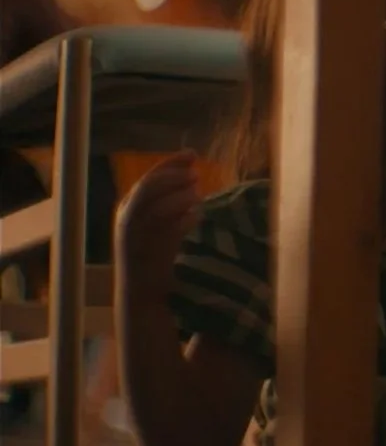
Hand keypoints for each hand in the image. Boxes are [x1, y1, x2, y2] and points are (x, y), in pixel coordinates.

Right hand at [114, 152, 201, 293]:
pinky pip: (168, 232)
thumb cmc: (153, 254)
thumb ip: (170, 199)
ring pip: (156, 208)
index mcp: (126, 208)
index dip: (170, 164)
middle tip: (196, 175)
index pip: (148, 178)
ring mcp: (136, 237)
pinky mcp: (149, 253)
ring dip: (179, 198)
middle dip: (173, 178)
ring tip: (198, 195)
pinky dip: (183, 221)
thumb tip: (192, 173)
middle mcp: (127, 220)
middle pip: (148, 189)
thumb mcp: (157, 223)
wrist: (141, 292)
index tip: (191, 154)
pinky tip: (196, 217)